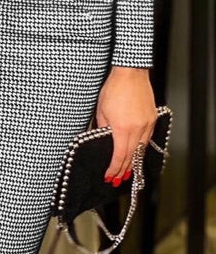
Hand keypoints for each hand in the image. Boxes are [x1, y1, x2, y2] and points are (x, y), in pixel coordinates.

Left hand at [95, 66, 157, 185]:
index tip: (109, 176)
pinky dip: (140, 148)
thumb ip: (102, 128)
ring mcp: (147, 124)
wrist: (130, 73)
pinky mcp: (152, 118)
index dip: (114, 169)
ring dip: (134, 161)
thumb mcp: (101, 111)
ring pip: (141, 149)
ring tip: (128, 172)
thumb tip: (103, 141)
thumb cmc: (113, 88)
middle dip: (124, 170)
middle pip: (131, 156)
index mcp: (122, 128)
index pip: (119, 156)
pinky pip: (147, 139)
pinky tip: (136, 153)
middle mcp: (137, 128)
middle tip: (118, 180)